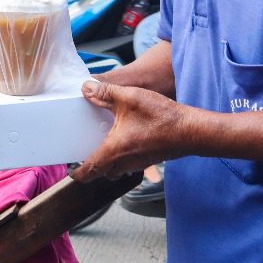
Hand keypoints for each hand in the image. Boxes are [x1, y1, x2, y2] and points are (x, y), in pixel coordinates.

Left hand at [72, 78, 186, 181]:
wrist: (191, 131)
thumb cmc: (161, 117)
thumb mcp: (129, 98)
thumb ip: (105, 93)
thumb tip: (86, 88)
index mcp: (114, 151)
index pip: (89, 171)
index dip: (78, 173)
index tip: (71, 172)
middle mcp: (124, 162)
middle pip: (101, 173)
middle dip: (91, 168)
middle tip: (83, 157)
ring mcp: (138, 163)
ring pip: (116, 170)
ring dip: (107, 163)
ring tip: (102, 147)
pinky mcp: (148, 159)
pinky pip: (128, 165)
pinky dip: (122, 159)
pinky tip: (124, 141)